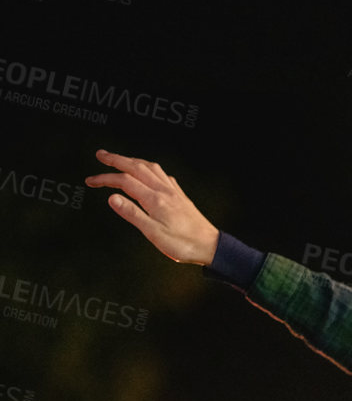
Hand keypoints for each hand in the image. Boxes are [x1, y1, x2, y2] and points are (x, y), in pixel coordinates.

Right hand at [85, 149, 219, 265]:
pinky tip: (149, 172)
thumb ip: (132, 214)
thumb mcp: (153, 233)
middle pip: (137, 167)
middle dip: (116, 159)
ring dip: (133, 160)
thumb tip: (112, 198)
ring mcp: (174, 192)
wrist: (211, 246)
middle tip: (100, 155)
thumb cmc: (184, 244)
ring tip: (120, 159)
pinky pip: (163, 175)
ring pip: (151, 168)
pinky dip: (150, 169)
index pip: (124, 181)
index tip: (90, 181)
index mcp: (155, 199)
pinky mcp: (181, 196)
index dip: (105, 178)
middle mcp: (165, 191)